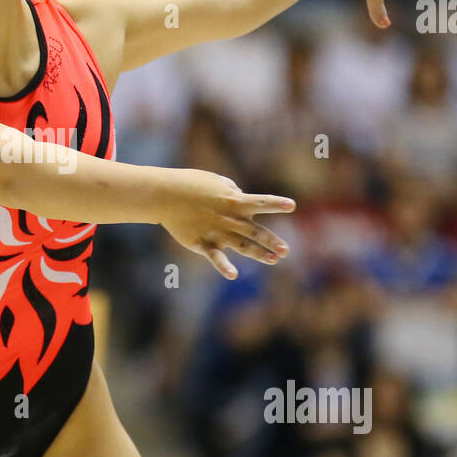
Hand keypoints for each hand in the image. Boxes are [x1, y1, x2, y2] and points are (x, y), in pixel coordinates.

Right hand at [160, 169, 296, 278]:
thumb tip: (241, 196)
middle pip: (255, 231)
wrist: (164, 195)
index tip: (292, 205)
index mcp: (234, 201)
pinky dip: (223, 266)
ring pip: (242, 245)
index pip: (260, 202)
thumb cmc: (190, 184)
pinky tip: (233, 275)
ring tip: (273, 260)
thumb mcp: (215, 181)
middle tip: (286, 250)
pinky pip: (215, 257)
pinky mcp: (202, 242)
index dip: (276, 204)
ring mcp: (216, 232)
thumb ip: (232, 190)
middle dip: (272, 241)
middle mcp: (229, 218)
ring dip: (258, 254)